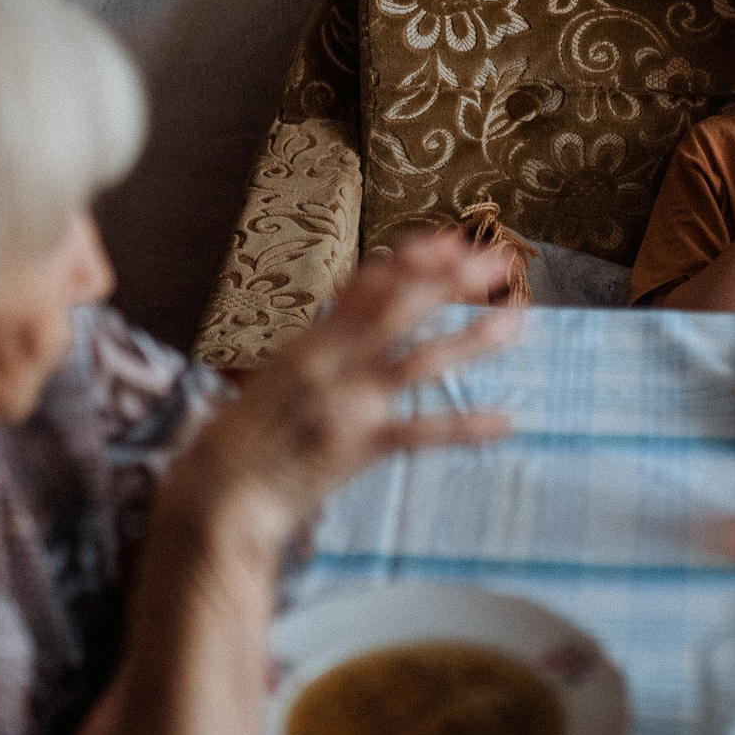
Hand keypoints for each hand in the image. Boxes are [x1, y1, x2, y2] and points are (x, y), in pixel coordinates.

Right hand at [170, 230, 521, 551]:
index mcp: (310, 341)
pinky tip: (506, 421)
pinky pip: (423, 433)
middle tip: (496, 262)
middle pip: (400, 307)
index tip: (450, 239)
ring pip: (420, 361)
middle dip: (450, 280)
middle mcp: (331, 363)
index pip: (367, 284)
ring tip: (515, 323)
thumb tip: (358, 311)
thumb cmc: (246, 435)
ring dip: (472, 340)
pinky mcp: (359, 448)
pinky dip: (466, 426)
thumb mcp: (279, 373)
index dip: (412, 258)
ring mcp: (347, 404)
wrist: (219, 495)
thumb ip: (323, 342)